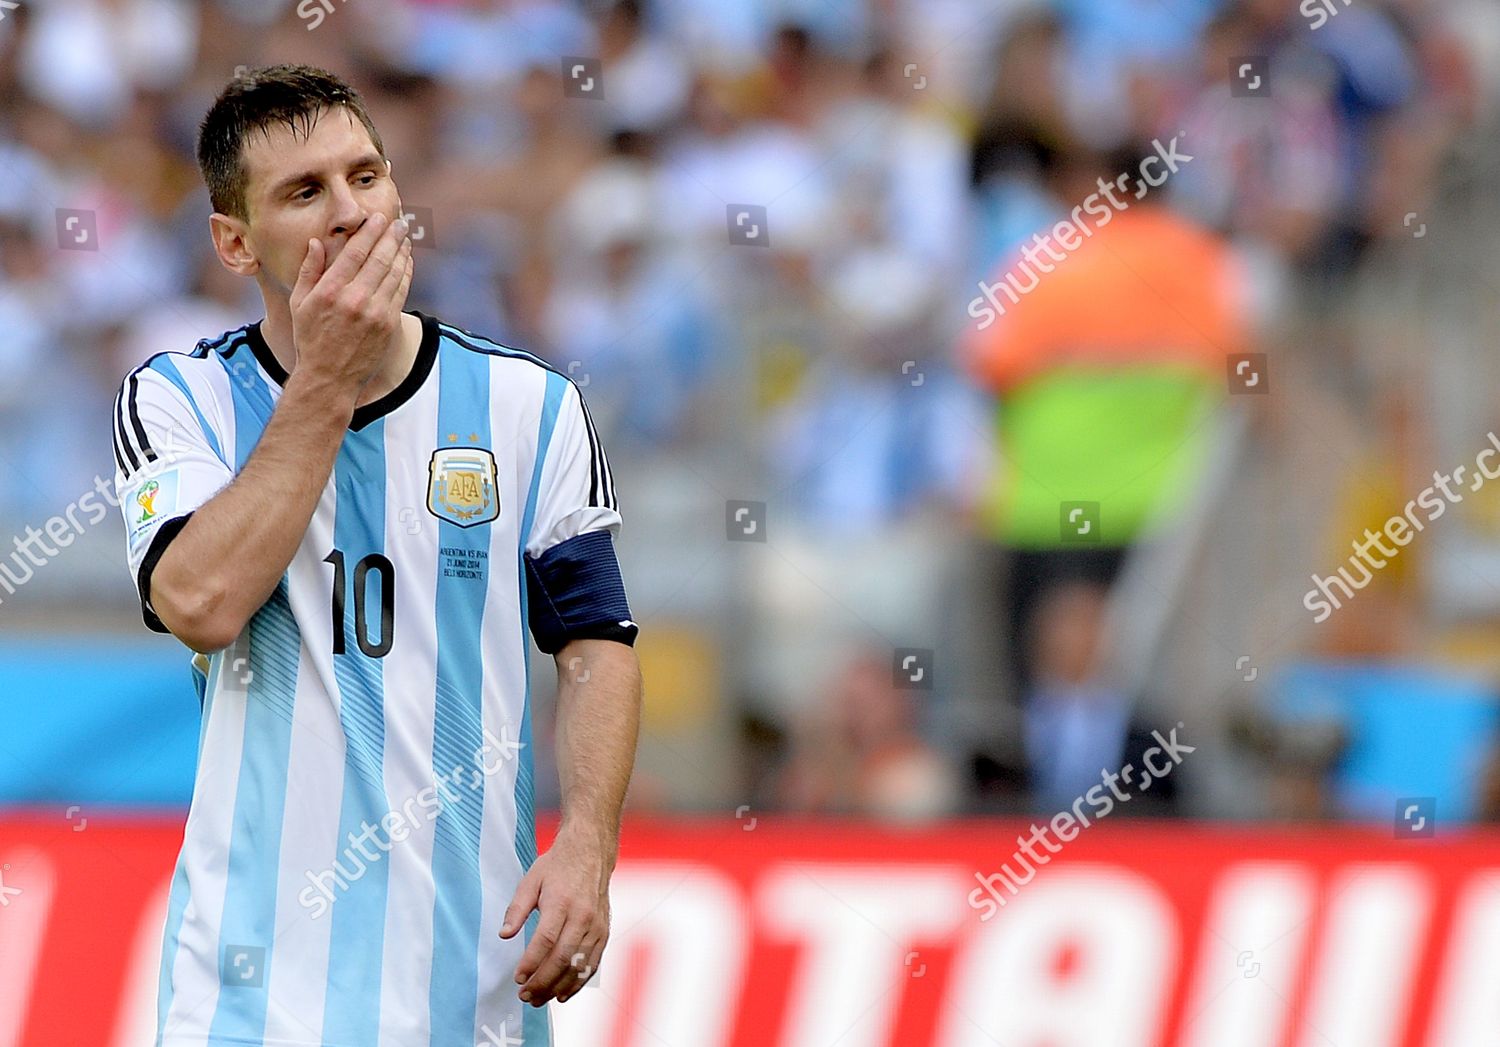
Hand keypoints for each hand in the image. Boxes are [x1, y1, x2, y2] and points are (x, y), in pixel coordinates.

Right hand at [288, 211, 413, 390]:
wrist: (329, 377)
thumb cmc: (311, 338)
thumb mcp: (299, 303)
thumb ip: (309, 270)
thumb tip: (318, 241)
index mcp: (330, 291)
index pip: (355, 252)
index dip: (370, 232)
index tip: (378, 217)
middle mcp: (355, 300)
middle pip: (380, 259)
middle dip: (392, 236)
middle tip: (399, 222)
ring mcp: (375, 313)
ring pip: (394, 274)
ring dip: (402, 252)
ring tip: (405, 237)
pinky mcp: (389, 324)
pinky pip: (401, 291)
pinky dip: (406, 273)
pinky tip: (406, 262)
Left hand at [500, 824, 614, 1006]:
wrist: (591, 852)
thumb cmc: (557, 866)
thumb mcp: (531, 880)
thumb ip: (517, 909)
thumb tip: (504, 935)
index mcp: (562, 902)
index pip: (546, 940)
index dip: (531, 962)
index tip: (517, 978)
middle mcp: (582, 916)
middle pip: (563, 958)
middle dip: (542, 981)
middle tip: (524, 996)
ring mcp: (596, 926)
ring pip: (579, 965)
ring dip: (558, 987)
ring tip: (539, 999)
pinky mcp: (604, 932)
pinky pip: (593, 963)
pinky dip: (578, 982)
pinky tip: (563, 994)